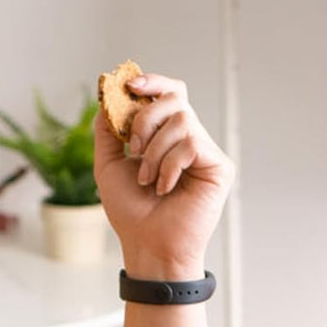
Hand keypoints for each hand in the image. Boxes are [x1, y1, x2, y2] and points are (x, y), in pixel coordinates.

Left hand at [94, 72, 234, 278]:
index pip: (169, 94)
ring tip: (147, 180)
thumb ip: (107, 130)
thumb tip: (107, 97)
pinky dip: (169, 165)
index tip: (130, 85)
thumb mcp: (108, 165)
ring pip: (181, 120)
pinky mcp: (219, 166)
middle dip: (146, 118)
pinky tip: (164, 187)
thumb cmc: (131, 212)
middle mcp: (189, 140)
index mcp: (166, 136)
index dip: (153, 82)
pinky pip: (191, 143)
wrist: (148, 244)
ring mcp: (205, 153)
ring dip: (154, 150)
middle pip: (174, 97)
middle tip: (133, 149)